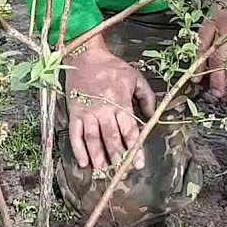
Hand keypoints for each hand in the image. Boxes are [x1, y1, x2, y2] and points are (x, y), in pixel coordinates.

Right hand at [64, 36, 155, 171]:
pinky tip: (83, 162)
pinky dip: (78, 149)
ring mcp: (87, 112)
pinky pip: (75, 133)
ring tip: (102, 170)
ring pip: (93, 138)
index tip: (138, 163)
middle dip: (117, 156)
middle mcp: (104, 110)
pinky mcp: (74, 112)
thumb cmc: (112, 67)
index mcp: (120, 102)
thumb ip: (146, 97)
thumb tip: (151, 115)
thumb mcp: (135, 77)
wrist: (85, 55)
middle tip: (120, 170)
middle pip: (111, 138)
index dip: (134, 148)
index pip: (129, 130)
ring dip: (98, 155)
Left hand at [194, 0, 226, 97]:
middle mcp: (225, 26)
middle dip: (217, 80)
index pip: (202, 45)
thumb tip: (212, 44)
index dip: (199, 65)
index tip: (198, 80)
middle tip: (217, 94)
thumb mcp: (226, 1)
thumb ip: (218, 22)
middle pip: (217, 59)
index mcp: (214, 17)